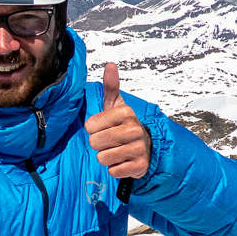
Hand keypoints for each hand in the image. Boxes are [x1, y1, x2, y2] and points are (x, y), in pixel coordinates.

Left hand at [85, 62, 149, 178]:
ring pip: (102, 158)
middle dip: (98, 144)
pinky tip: (123, 161)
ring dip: (106, 157)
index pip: (90, 126)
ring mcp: (138, 148)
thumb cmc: (124, 125)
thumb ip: (111, 86)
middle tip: (110, 141)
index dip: (93, 130)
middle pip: (95, 143)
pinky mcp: (139, 166)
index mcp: (125, 113)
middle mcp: (134, 129)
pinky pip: (113, 171)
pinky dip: (115, 168)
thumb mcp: (116, 106)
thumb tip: (110, 64)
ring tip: (116, 151)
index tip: (104, 128)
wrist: (146, 147)